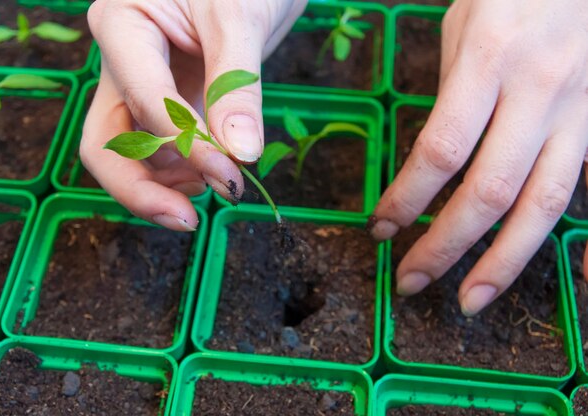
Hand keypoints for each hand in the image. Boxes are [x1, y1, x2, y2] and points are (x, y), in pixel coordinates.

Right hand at [80, 0, 305, 230]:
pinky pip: (160, 151)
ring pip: (130, 155)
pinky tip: (212, 171)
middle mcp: (121, 62)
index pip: (141, 100)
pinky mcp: (165, 105)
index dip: (185, 146)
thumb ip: (237, 85)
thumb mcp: (239, 19)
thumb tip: (240, 155)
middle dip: (140, 190)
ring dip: (168, 184)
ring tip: (218, 184)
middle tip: (186, 220)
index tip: (229, 175)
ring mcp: (139, 87)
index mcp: (122, 25)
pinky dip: (184, 171)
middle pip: (106, 143)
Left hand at [369, 0, 587, 314]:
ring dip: (502, 261)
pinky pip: (579, 190)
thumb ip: (450, 97)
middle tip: (410, 280)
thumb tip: (433, 164)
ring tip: (469, 299)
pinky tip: (539, 265)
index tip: (379, 228)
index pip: (440, 152)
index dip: (406, 200)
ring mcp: (581, 111)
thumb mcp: (463, 28)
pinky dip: (557, 234)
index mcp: (489, 61)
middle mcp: (540, 92)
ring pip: (543, 204)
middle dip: (444, 246)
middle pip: (489, 191)